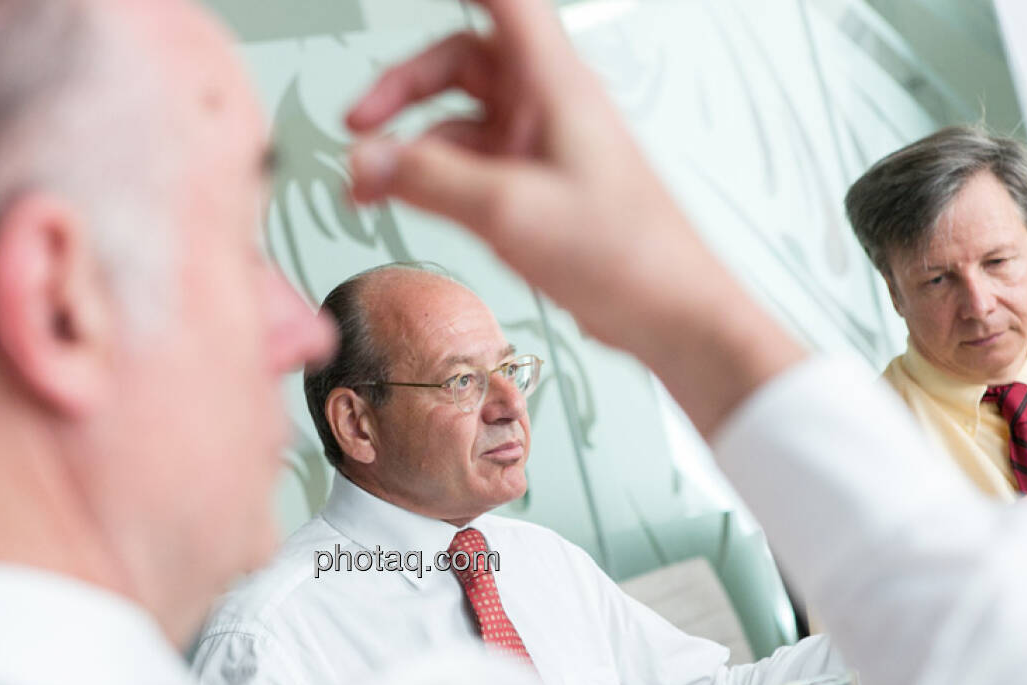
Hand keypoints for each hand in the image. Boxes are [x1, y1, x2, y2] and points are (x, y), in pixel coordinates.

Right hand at [347, 0, 806, 435]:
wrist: (667, 313)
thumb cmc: (627, 255)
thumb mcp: (511, 212)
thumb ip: (430, 181)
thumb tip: (366, 160)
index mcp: (554, 85)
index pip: (505, 2)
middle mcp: (546, 106)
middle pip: (460, 62)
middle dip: (403, 88)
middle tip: (359, 121)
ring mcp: (538, 148)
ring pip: (457, 121)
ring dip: (410, 145)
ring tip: (370, 182)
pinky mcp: (533, 188)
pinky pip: (469, 167)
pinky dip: (431, 180)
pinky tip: (408, 203)